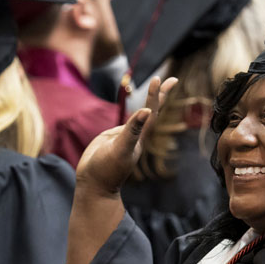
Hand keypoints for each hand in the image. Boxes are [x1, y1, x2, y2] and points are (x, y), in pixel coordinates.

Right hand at [74, 76, 176, 197]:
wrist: (93, 185)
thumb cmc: (106, 170)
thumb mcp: (120, 149)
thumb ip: (132, 131)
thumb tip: (146, 111)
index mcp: (139, 138)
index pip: (151, 112)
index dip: (156, 95)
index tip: (160, 79)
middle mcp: (134, 137)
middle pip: (150, 112)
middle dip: (159, 96)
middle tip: (170, 80)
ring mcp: (123, 139)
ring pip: (139, 118)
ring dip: (149, 104)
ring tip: (156, 90)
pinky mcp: (111, 142)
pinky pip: (126, 126)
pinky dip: (132, 117)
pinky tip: (136, 114)